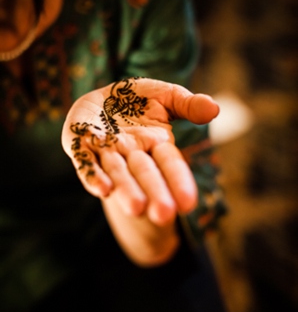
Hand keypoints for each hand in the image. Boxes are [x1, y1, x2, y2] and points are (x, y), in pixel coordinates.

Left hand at [62, 77, 218, 225]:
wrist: (99, 100)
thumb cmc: (135, 100)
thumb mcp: (165, 96)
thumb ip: (187, 105)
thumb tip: (214, 109)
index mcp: (156, 143)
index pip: (170, 164)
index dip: (178, 182)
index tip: (188, 204)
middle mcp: (133, 152)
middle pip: (145, 173)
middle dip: (154, 193)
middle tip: (163, 216)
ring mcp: (106, 151)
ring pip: (117, 172)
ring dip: (126, 190)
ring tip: (135, 209)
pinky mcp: (80, 146)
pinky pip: (86, 163)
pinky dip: (92, 175)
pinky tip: (101, 189)